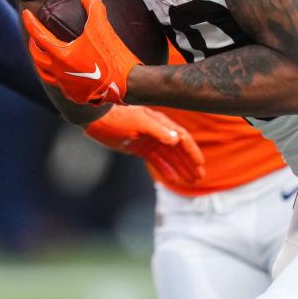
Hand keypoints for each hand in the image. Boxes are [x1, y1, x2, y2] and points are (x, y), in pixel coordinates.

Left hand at [23, 0, 140, 104]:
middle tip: (35, 37)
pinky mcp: (77, 96)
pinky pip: (62, 87)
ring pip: (46, 75)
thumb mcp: (102, 27)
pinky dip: (59, 78)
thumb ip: (94, 8)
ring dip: (42, 64)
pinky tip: (65, 74)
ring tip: (44, 57)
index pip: (39, 36)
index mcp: (61, 55)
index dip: (31, 23)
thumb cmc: (112, 55)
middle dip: (34, 45)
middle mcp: (59, 73)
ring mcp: (67, 87)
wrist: (127, 83)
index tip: (26, 13)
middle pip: (37, 58)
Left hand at [84, 105, 204, 183]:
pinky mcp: (140, 148)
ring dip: (180, 168)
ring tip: (191, 180)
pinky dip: (165, 169)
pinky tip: (173, 179)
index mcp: (160, 123)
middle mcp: (158, 132)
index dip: (192, 151)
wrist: (96, 118)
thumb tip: (177, 140)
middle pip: (179, 149)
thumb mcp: (138, 122)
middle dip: (189, 163)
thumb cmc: (117, 117)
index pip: (182, 138)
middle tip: (199, 177)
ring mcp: (149, 140)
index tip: (200, 164)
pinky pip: (157, 160)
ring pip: (169, 156)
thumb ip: (158, 131)